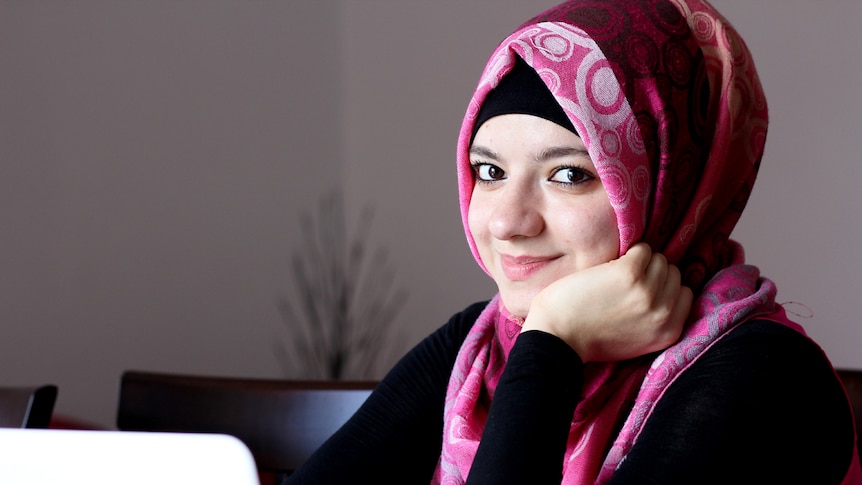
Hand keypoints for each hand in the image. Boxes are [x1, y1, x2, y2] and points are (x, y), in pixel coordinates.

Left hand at [521, 242, 691, 362]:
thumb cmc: (589, 338)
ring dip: (639, 261)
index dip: (664, 287)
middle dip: (652, 273)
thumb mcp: (637, 340)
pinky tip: (611, 265)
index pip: (685, 293)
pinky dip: (628, 252)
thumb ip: (656, 321)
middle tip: (626, 281)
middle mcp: (663, 313)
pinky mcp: (628, 273)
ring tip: (616, 274)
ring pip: (659, 259)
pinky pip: (641, 249)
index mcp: (669, 331)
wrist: (557, 338)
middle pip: (673, 273)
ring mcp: (647, 292)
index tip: (644, 288)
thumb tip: (669, 291)